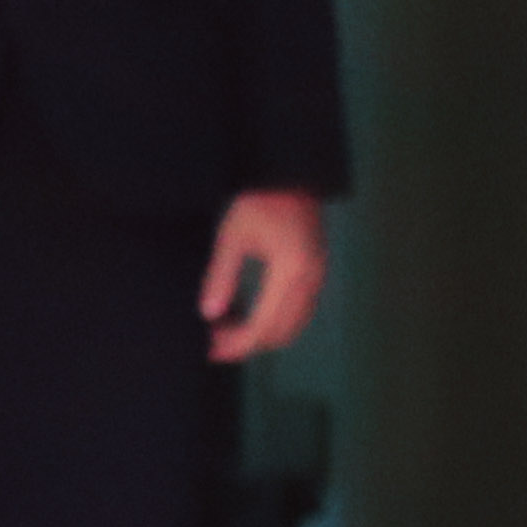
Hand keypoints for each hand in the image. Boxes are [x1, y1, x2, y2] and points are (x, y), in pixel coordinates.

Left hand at [202, 188, 329, 360]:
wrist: (292, 177)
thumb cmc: (259, 201)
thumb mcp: (232, 235)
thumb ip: (221, 276)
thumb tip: (208, 314)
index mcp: (291, 271)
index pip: (264, 325)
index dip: (236, 344)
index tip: (210, 349)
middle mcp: (310, 280)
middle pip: (280, 333)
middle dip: (246, 345)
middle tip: (213, 343)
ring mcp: (317, 279)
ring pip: (292, 327)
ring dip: (260, 336)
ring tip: (226, 331)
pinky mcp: (316, 275)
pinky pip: (298, 313)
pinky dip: (273, 324)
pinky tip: (247, 316)